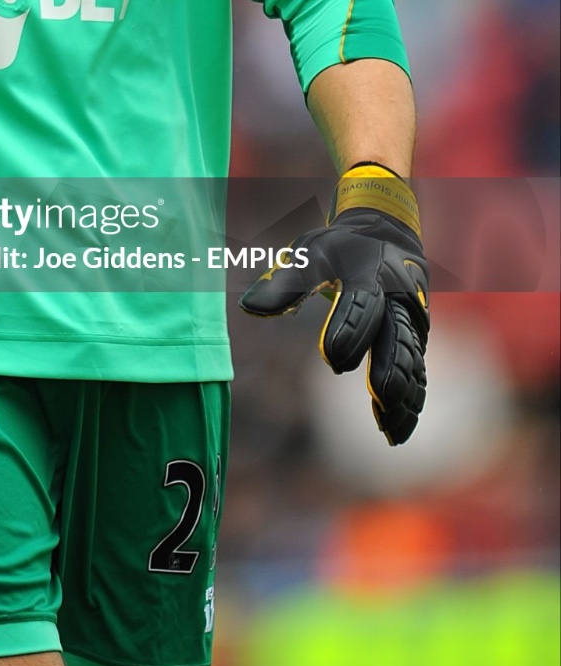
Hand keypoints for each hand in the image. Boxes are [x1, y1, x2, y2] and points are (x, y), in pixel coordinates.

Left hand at [239, 165, 428, 444]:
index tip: (332, 359)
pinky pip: (417, 371)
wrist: (387, 235)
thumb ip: (284, 282)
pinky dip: (410, 400)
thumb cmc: (340, 248)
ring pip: (411, 360)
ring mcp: (411, 320)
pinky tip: (397, 430)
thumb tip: (248, 307)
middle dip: (392, 366)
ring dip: (404, 394)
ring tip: (391, 430)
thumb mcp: (311, 253)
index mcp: (370, 272)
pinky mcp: (416, 338)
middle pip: (397, 335)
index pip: (362, 302)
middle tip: (381, 395)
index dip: (349, 328)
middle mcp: (398, 298)